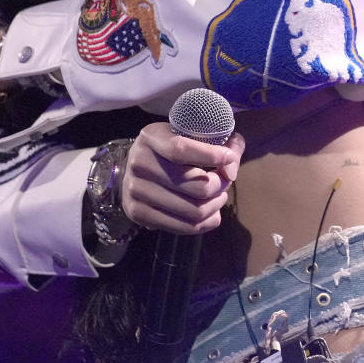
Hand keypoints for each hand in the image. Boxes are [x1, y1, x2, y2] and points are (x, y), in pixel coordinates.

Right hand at [122, 122, 244, 235]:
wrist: (129, 169)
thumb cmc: (167, 149)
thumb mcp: (186, 134)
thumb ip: (215, 140)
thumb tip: (233, 159)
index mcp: (151, 137)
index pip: (181, 150)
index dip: (212, 157)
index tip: (230, 160)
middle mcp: (140, 163)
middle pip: (195, 186)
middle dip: (220, 185)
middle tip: (225, 181)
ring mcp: (136, 191)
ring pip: (194, 211)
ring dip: (216, 205)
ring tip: (219, 196)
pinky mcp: (137, 213)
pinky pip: (184, 227)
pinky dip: (207, 222)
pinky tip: (212, 213)